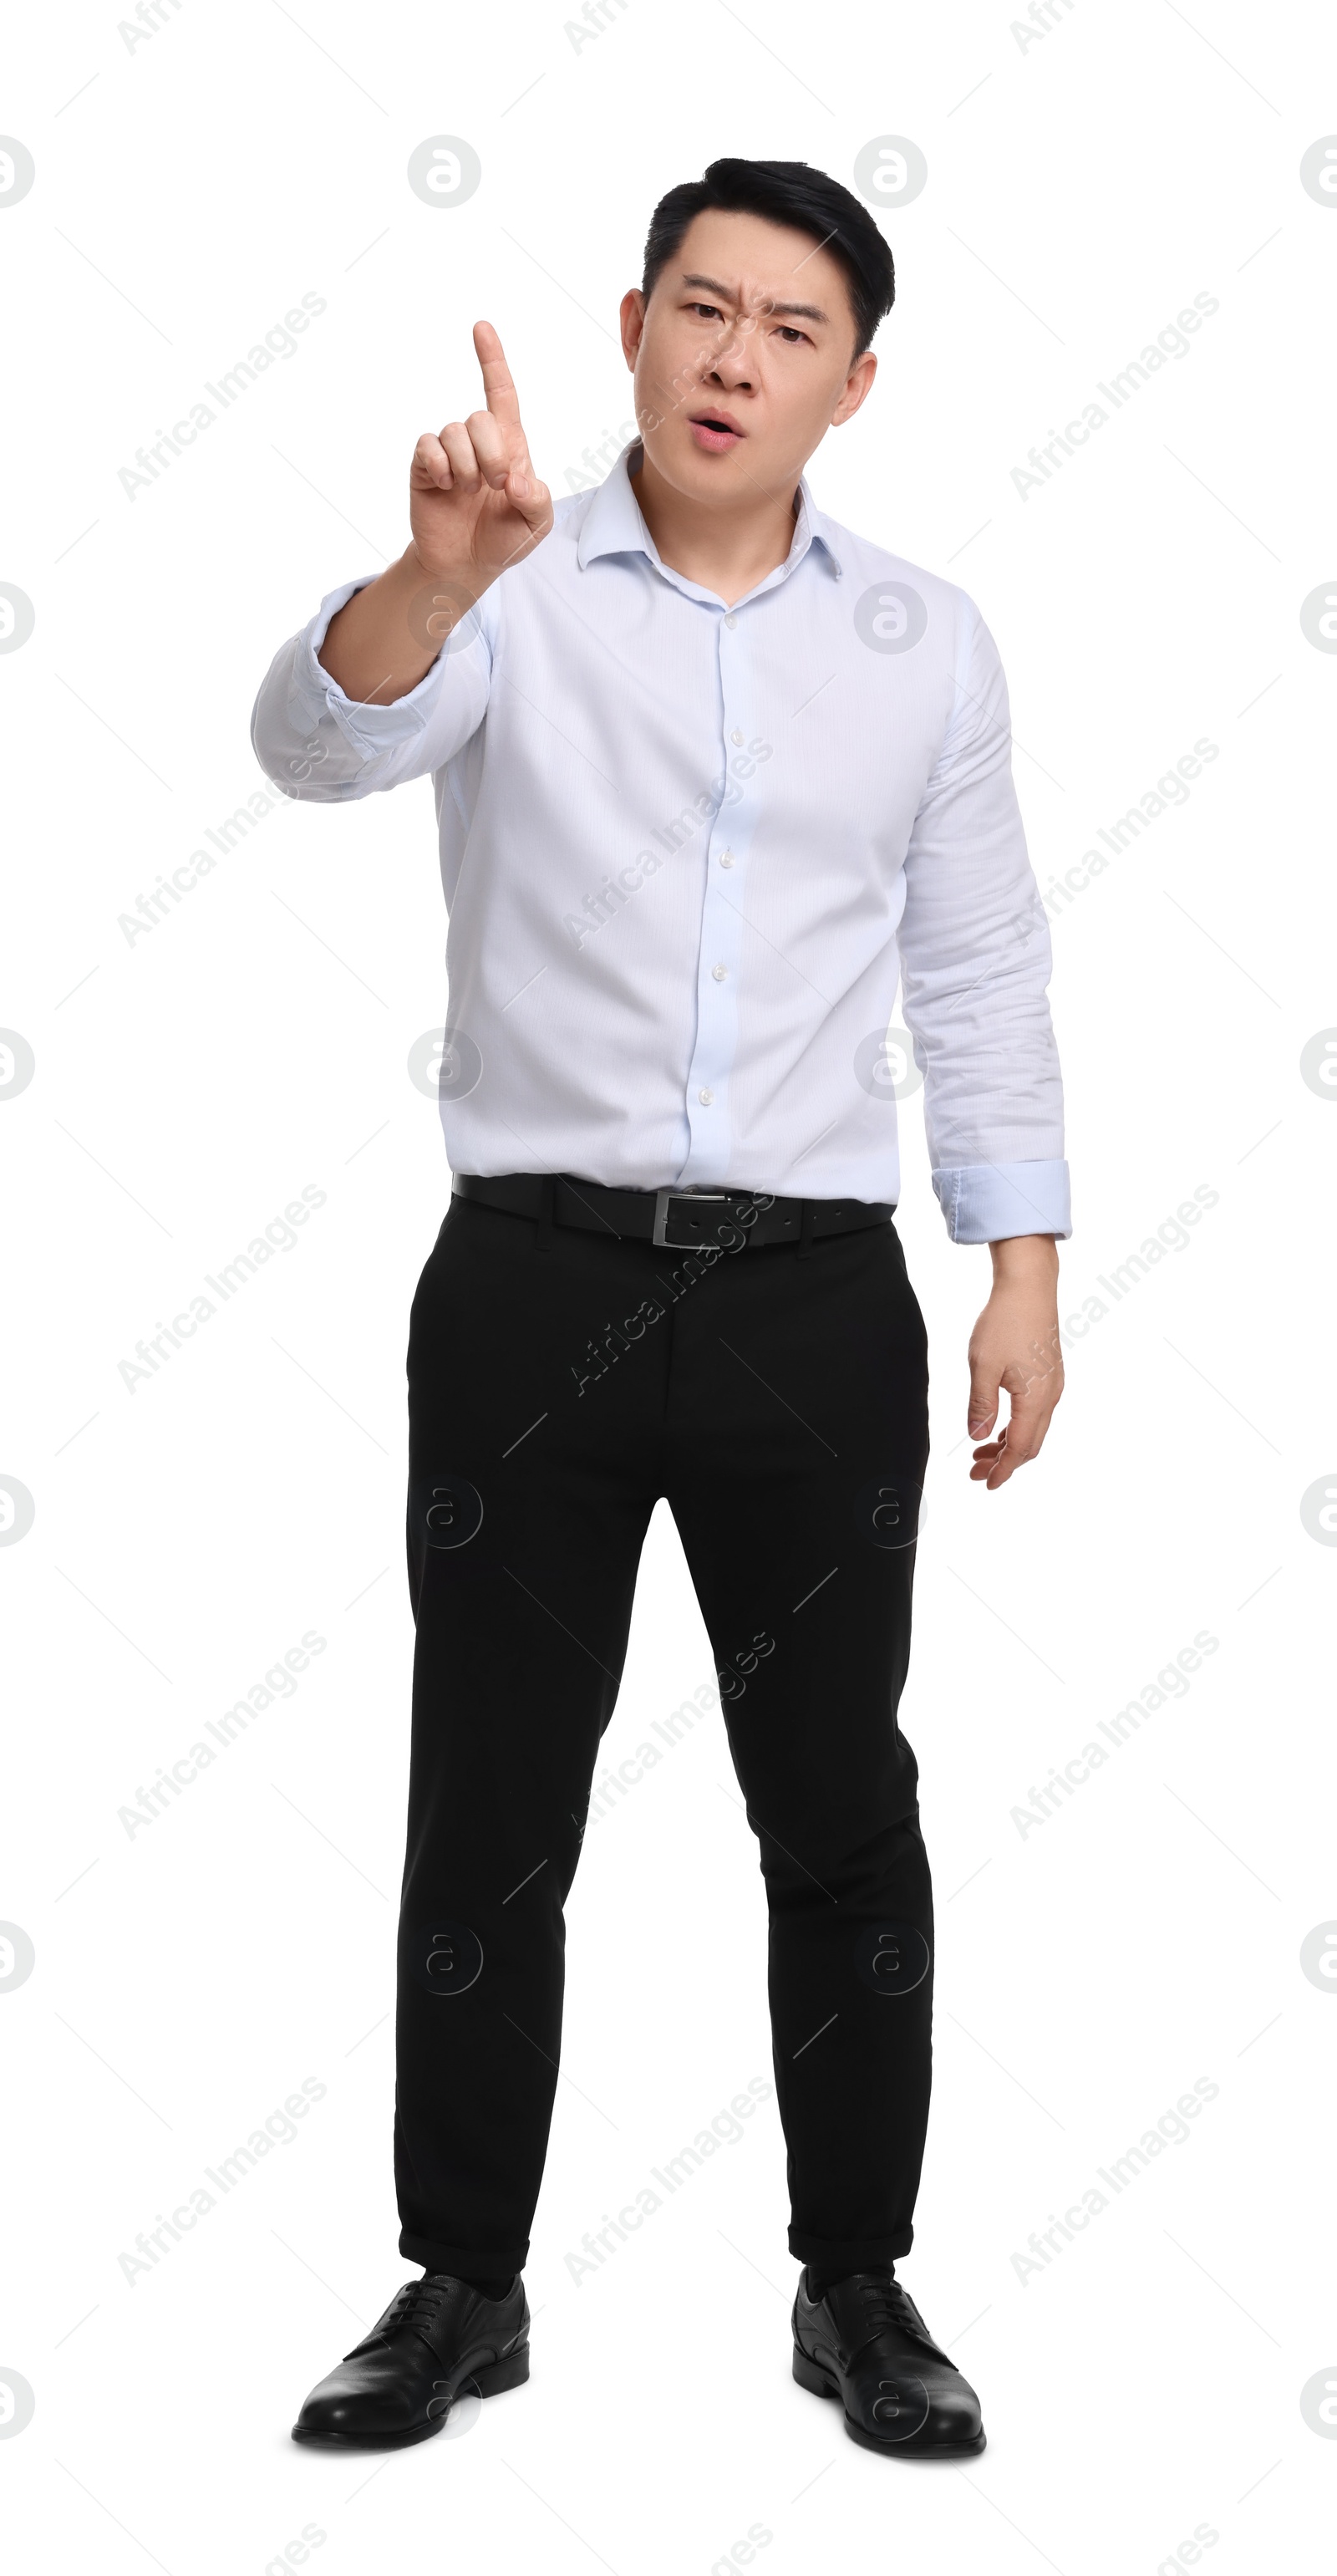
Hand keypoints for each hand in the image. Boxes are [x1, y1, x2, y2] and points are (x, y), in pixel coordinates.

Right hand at [409, 320, 552, 586]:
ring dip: (467, 469)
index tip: (480, 328)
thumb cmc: (504, 540)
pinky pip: (428, 447)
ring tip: (469, 493)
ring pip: (454, 433)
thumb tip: (517, 480)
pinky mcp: (424, 466)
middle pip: (480, 417)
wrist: (466, 566)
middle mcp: (477, 442)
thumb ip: (538, 500)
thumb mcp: (536, 524)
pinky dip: (440, 468)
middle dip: (491, 455)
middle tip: (494, 485)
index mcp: (509, 445)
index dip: (492, 360)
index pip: (501, 393)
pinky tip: (446, 487)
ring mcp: (449, 453)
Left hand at [966, 1235, 1063, 1489]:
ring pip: (1034, 1428)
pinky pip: (1036, 1412)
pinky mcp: (1049, 1374)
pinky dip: (1017, 1426)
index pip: (1021, 1448)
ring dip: (1009, 1443)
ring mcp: (1053, 1385)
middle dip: (1004, 1461)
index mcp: (1037, 1399)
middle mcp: (1051, 1396)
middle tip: (975, 1471)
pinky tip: (998, 1425)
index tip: (985, 1484)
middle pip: (1031, 1444)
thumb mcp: (982, 1366)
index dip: (1003, 1470)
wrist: (1029, 1285)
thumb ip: (981, 1405)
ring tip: (981, 1451)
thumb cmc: (1005, 1321)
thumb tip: (978, 1437)